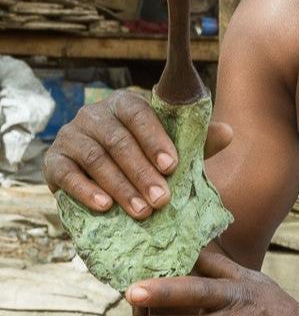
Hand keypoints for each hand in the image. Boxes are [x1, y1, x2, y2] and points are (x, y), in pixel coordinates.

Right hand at [43, 90, 232, 219]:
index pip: (140, 115)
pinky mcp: (53, 161)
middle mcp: (94, 113)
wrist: (103, 183)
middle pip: (119, 141)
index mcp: (125, 104)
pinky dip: (86, 191)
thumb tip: (228, 132)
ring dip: (120, 186)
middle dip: (142, 173)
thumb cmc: (145, 161)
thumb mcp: (172, 153)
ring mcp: (70, 135)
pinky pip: (67, 174)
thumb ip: (199, 143)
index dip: (156, 140)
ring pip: (95, 158)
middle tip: (162, 200)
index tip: (173, 166)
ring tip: (141, 211)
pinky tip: (105, 207)